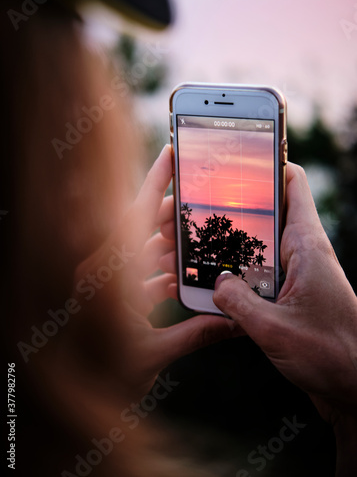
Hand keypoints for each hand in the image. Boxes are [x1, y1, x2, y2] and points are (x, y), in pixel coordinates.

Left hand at [69, 145, 238, 399]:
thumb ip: (193, 335)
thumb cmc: (100, 374)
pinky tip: (184, 276)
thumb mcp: (150, 355)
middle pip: (143, 228)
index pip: (134, 215)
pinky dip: (162, 271)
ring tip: (199, 239)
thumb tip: (234, 324)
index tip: (171, 153)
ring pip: (143, 249)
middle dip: (174, 216)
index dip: (154, 182)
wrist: (72, 394)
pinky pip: (140, 271)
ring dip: (171, 246)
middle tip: (203, 203)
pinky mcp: (112, 293)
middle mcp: (105, 269)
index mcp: (109, 273)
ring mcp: (108, 280)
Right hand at [213, 162, 356, 473]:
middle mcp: (300, 252)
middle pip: (261, 213)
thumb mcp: (276, 329)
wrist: (354, 389)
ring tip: (186, 245)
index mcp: (307, 245)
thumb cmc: (332, 355)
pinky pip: (252, 273)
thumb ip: (238, 303)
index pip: (293, 183)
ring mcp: (291, 273)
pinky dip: (230, 273)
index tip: (234, 154)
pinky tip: (206, 284)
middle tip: (188, 210)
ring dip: (223, 244)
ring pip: (252, 244)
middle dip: (225, 209)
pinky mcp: (285, 294)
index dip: (267, 161)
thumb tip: (214, 283)